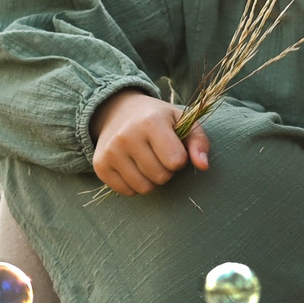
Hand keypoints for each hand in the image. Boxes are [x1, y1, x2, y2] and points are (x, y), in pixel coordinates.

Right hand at [91, 91, 210, 195]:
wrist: (117, 110)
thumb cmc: (158, 118)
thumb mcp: (182, 120)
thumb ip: (199, 141)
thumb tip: (203, 166)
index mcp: (151, 121)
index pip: (176, 161)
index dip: (179, 158)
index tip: (173, 147)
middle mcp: (127, 135)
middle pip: (160, 177)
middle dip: (165, 170)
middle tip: (158, 155)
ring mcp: (111, 151)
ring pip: (143, 188)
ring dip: (150, 180)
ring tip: (146, 161)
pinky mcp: (100, 165)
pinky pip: (126, 192)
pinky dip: (134, 185)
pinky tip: (132, 167)